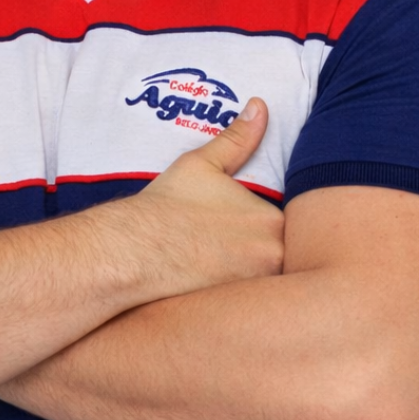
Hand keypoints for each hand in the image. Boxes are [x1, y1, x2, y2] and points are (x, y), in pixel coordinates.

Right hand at [132, 98, 283, 294]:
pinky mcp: (235, 312)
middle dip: (261, 252)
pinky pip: (248, 307)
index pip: (287, 222)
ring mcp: (255, 290)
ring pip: (266, 280)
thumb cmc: (167, 205)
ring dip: (251, 276)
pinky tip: (211, 286)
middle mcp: (273, 258)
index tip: (239, 225)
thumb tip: (260, 107)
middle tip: (227, 248)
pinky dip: (236, 299)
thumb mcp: (203, 164)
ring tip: (218, 267)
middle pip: (281, 254)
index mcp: (272, 220)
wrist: (131, 252)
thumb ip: (238, 138)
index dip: (263, 224)